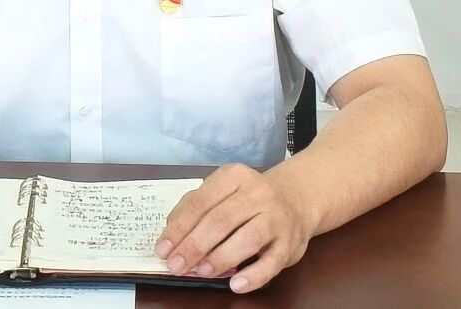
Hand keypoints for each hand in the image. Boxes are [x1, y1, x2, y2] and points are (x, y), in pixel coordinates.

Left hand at [155, 163, 311, 293]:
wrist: (296, 200)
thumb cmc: (249, 199)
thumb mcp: (223, 191)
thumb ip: (197, 206)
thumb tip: (171, 231)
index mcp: (233, 176)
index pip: (200, 202)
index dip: (179, 227)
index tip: (163, 248)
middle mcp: (256, 193)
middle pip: (220, 220)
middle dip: (194, 246)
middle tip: (176, 266)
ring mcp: (276, 217)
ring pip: (246, 239)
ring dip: (220, 258)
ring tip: (202, 271)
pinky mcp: (290, 243)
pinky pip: (271, 262)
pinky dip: (253, 276)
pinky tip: (236, 284)